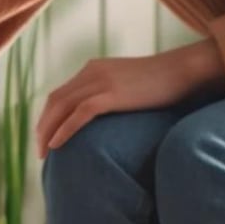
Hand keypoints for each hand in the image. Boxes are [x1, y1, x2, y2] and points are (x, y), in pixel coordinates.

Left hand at [36, 40, 224, 156]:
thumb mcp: (131, 87)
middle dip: (42, 127)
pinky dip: (64, 130)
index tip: (44, 138)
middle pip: (54, 101)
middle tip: (39, 152)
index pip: (60, 94)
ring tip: (43, 154)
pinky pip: (79, 114)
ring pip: (61, 108)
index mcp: (94, 69)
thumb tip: (105, 118)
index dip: (48, 118)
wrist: (184, 71)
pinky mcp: (112, 94)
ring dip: (48, 132)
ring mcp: (101, 81)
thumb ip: (113, 96)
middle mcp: (92, 72)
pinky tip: (57, 146)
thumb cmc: (164, 83)